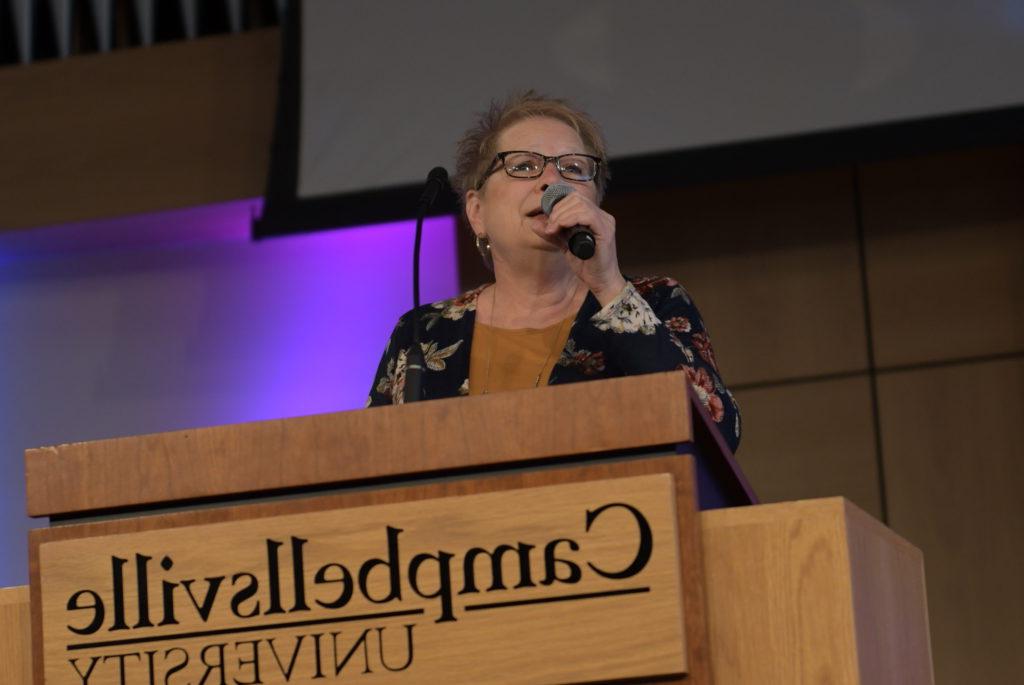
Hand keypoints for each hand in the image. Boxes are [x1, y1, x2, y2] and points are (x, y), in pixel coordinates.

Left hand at [535, 190, 626, 305]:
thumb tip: (534, 223)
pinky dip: (570, 219)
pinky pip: (587, 215)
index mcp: (594, 216)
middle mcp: (602, 216)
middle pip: (576, 198)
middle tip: (549, 226)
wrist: (601, 283)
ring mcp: (605, 222)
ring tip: (553, 228)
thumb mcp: (564, 246)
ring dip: (561, 214)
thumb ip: (552, 233)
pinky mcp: (605, 231)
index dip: (558, 204)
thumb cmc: (587, 265)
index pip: (575, 198)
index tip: (547, 219)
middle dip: (557, 209)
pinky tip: (561, 227)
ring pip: (580, 204)